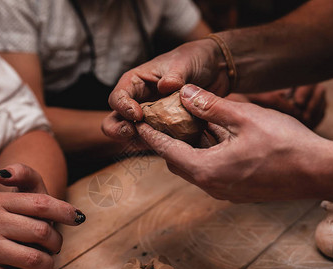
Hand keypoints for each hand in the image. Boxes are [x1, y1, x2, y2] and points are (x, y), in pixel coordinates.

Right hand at [0, 164, 84, 268]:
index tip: (77, 217)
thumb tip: (37, 187)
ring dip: (45, 264)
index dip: (65, 211)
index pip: (41, 203)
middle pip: (44, 232)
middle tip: (53, 246)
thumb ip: (19, 188)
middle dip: (56, 242)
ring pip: (35, 259)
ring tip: (41, 262)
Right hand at [102, 38, 227, 139]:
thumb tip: (165, 86)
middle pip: (115, 121)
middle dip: (119, 130)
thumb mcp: (185, 62)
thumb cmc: (194, 59)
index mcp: (135, 83)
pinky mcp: (165, 130)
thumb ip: (175, 74)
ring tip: (154, 141)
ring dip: (140, 142)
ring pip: (133, 137)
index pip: (117, 98)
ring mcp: (150, 119)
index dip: (123, 107)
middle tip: (133, 132)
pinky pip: (157, 143)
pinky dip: (163, 146)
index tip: (138, 114)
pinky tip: (175, 145)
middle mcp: (138, 102)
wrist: (216, 70)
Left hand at [135, 84, 325, 202]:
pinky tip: (217, 136)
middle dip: (169, 141)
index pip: (166, 151)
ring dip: (190, 147)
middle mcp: (211, 186)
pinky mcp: (238, 191)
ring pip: (195, 167)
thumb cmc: (284, 144)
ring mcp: (225, 192)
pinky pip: (212, 172)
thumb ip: (209, 106)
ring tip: (191, 124)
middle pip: (177, 161)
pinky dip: (207, 155)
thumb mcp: (243, 117)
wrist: (318, 171)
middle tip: (165, 119)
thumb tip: (183, 93)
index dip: (151, 135)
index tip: (139, 124)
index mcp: (206, 169)